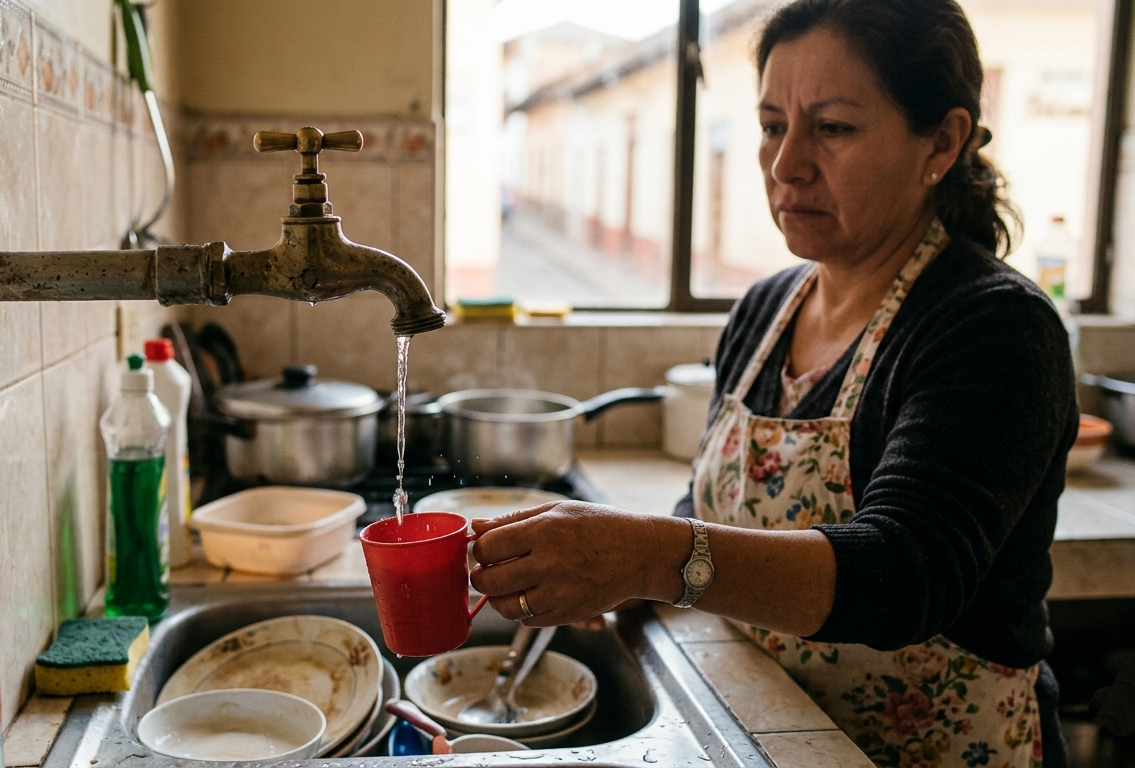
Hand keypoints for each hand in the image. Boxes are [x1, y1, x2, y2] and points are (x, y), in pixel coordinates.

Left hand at [470, 502, 680, 626]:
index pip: (488, 547)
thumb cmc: (598, 526)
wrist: (640, 553)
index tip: (487, 549)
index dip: (480, 549)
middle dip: (481, 576)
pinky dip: (523, 611)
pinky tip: (533, 594)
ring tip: (508, 585)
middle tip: (488, 571)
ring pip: (505, 607)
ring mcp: (560, 592)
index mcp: (544, 531)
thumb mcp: (557, 511)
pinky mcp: (569, 614)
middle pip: (489, 581)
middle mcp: (550, 563)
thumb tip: (475, 526)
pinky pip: (528, 620)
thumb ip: (513, 520)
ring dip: (498, 598)